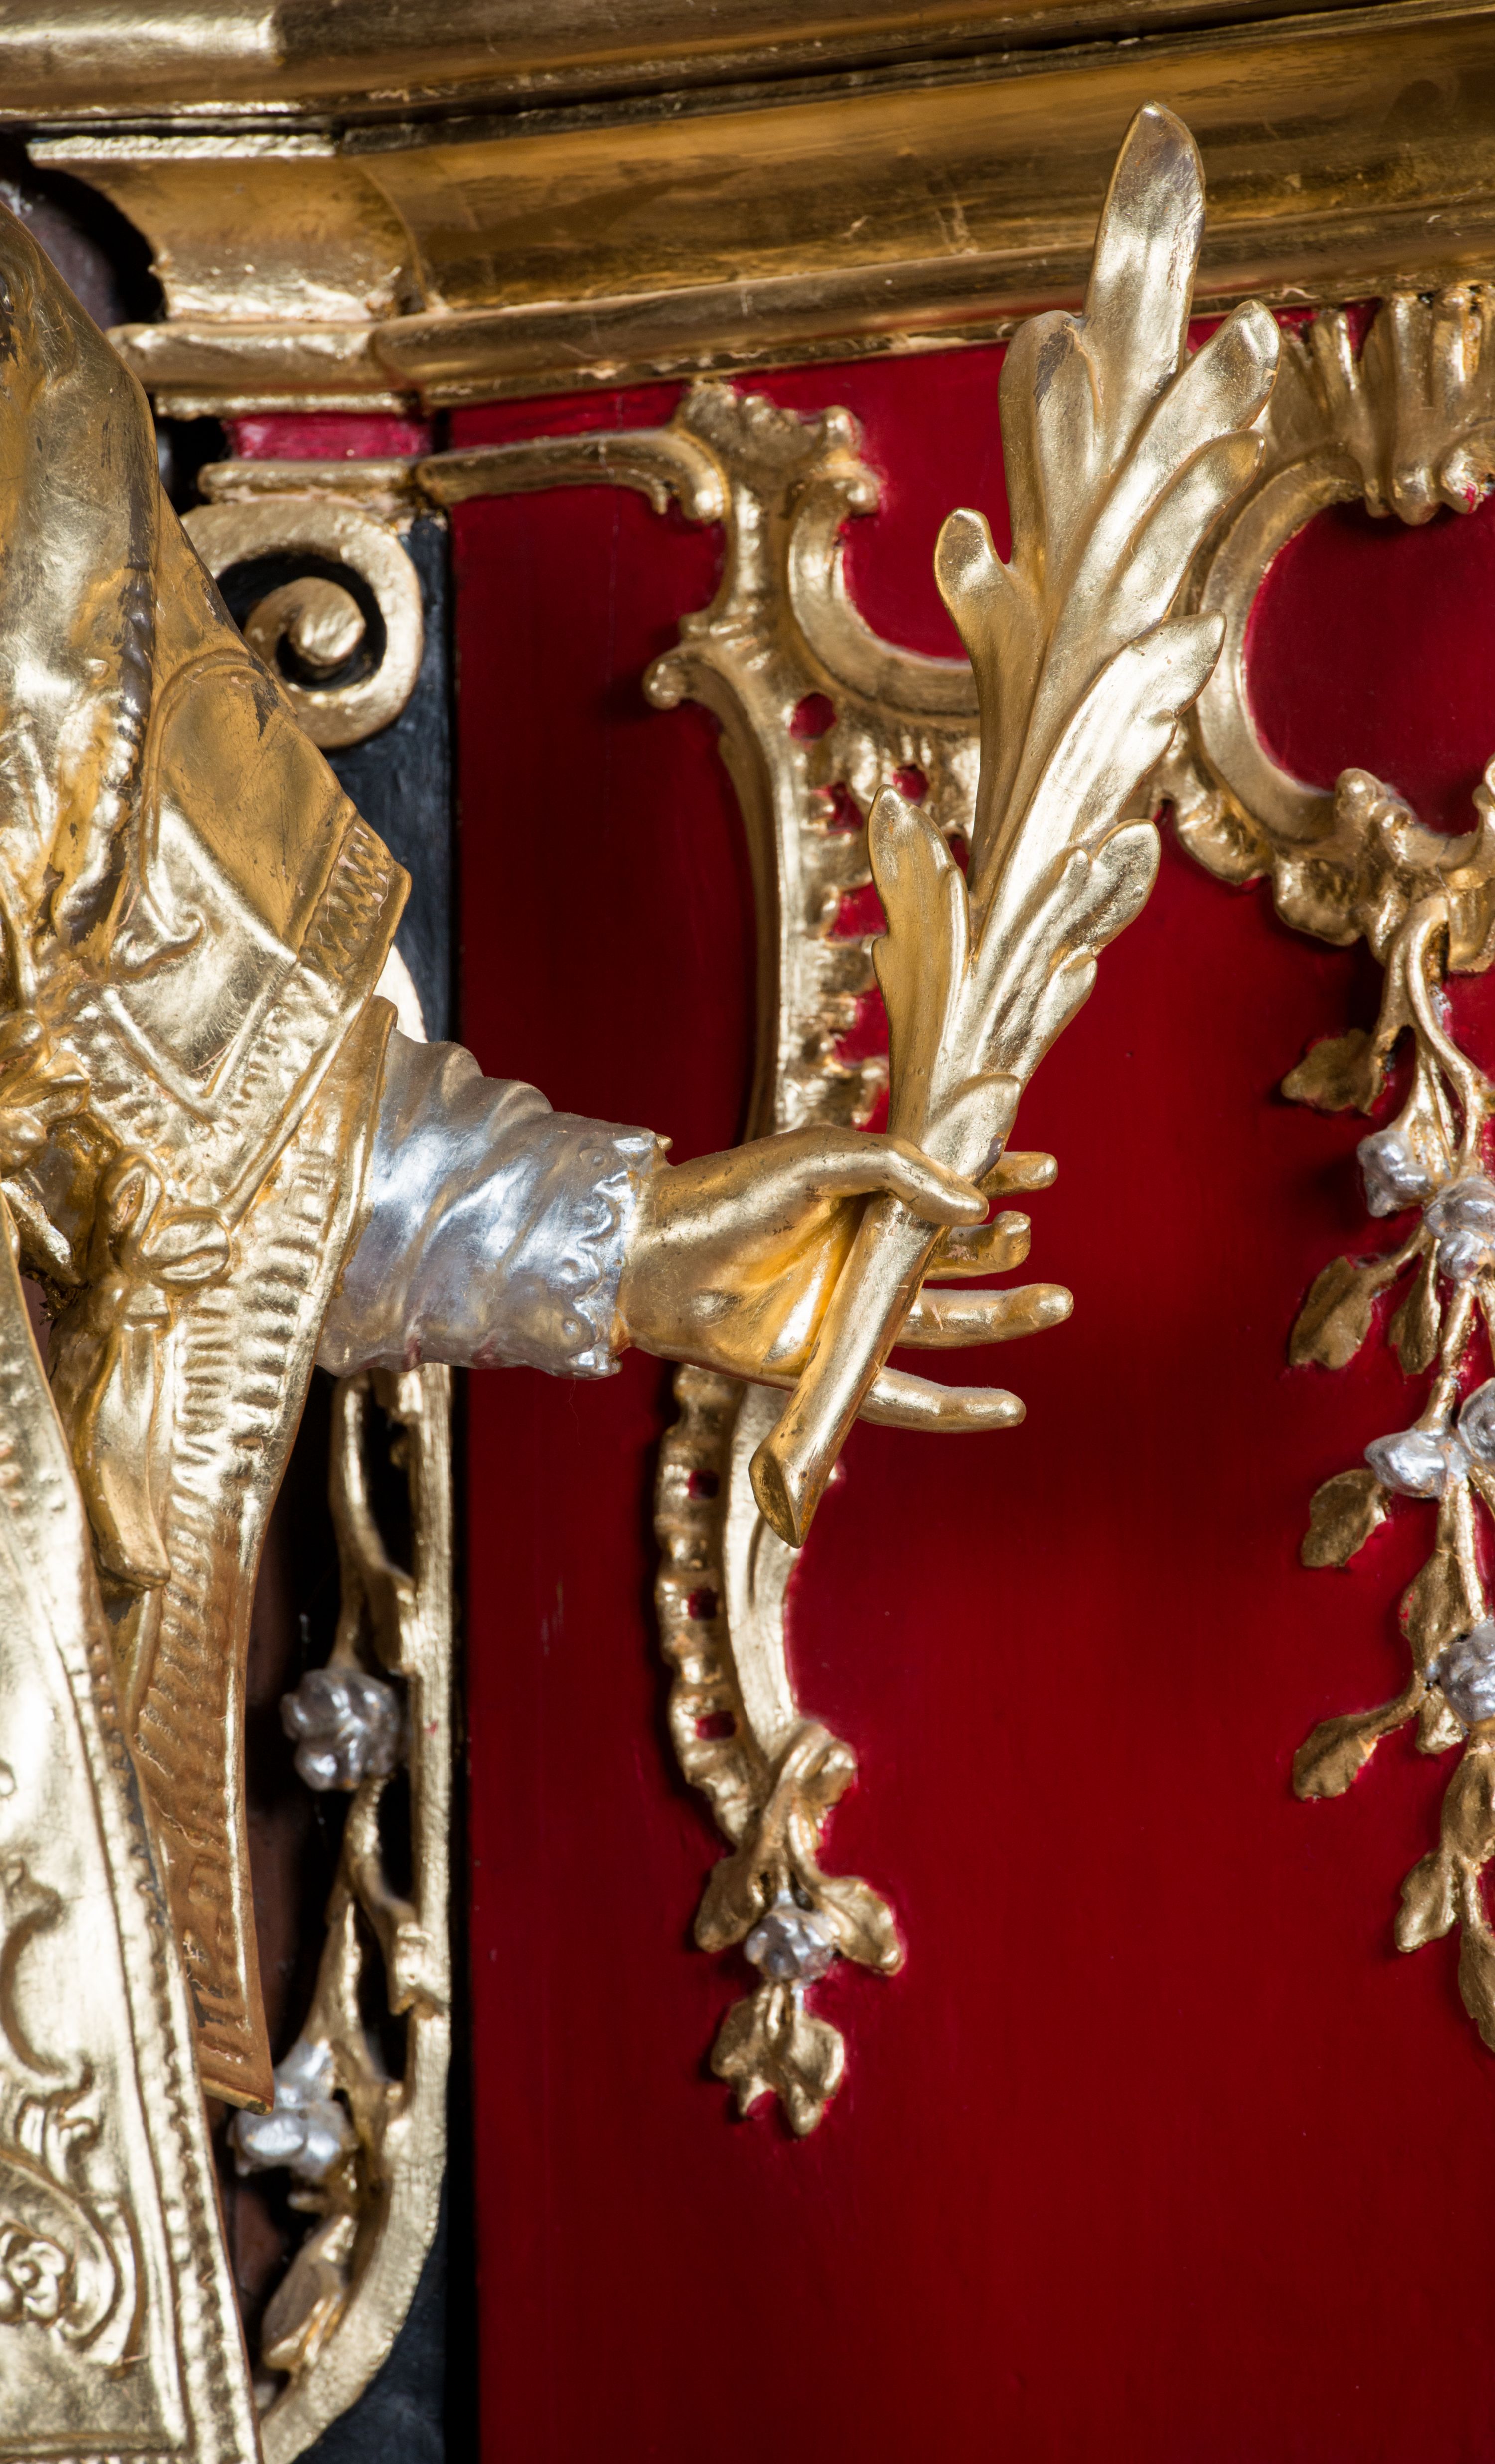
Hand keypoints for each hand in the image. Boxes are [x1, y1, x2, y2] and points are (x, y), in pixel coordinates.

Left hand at [616, 1127, 1070, 1430]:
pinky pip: (901, 1397)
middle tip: (1031, 1237)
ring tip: (1055, 1302)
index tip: (1045, 1169)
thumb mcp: (823, 1157)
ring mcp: (845, 1315)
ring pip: (943, 1324)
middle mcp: (859, 1259)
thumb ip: (901, 1168)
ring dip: (1002, 1318)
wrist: (658, 1258)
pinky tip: (1007, 1407)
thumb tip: (976, 1205)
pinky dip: (953, 1410)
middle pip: (953, 1261)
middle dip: (1003, 1251)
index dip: (997, 1180)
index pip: (946, 1191)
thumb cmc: (733, 1194)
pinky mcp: (827, 1368)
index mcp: (861, 1202)